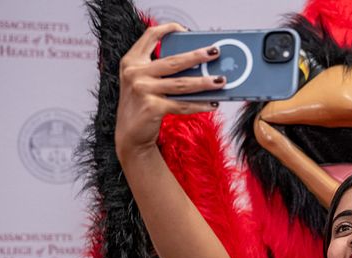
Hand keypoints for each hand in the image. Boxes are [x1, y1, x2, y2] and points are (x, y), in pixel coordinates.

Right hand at [115, 23, 225, 159]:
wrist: (130, 135)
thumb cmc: (141, 105)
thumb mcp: (143, 81)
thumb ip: (160, 69)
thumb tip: (197, 63)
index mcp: (132, 61)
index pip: (150, 36)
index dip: (168, 29)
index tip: (185, 30)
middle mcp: (135, 73)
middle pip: (173, 61)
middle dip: (197, 56)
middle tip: (215, 52)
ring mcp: (142, 90)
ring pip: (182, 84)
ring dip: (205, 82)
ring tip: (221, 80)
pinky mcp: (152, 107)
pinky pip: (182, 105)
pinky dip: (200, 105)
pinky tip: (213, 104)